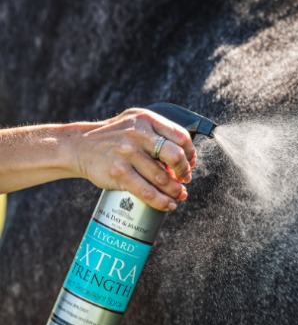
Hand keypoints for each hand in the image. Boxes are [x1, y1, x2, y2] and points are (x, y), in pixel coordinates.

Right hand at [73, 108, 196, 210]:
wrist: (80, 146)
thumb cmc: (114, 137)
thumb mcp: (136, 123)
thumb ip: (158, 133)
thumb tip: (185, 158)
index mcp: (147, 120)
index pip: (181, 136)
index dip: (190, 153)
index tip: (190, 163)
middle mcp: (139, 134)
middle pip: (175, 156)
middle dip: (184, 171)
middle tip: (185, 179)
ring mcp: (128, 153)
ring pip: (162, 177)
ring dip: (175, 190)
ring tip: (179, 195)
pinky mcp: (119, 172)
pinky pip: (146, 191)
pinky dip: (161, 201)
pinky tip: (168, 205)